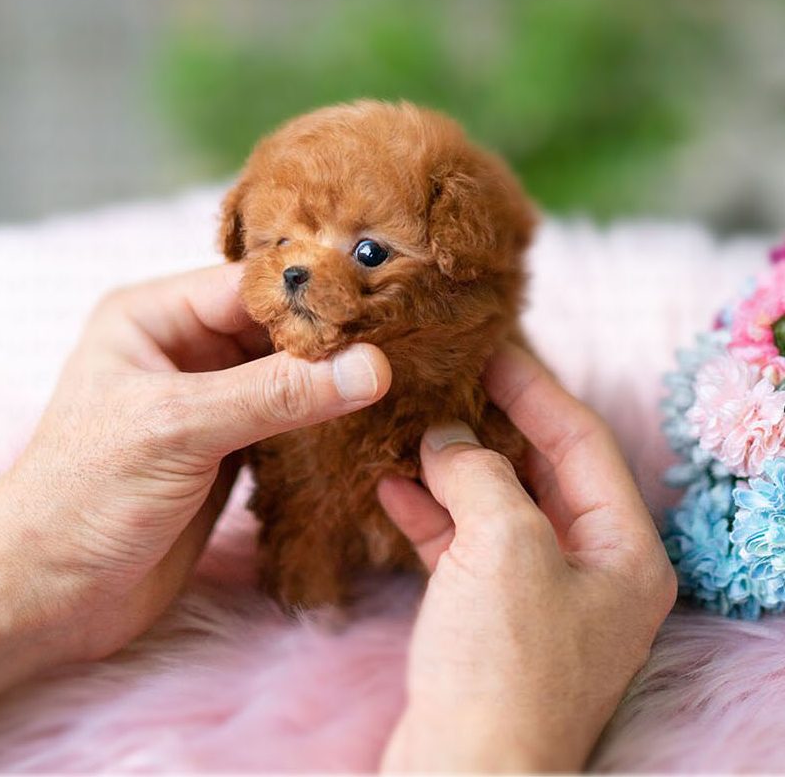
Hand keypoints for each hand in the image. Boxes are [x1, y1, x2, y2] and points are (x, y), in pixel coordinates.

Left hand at [0, 262, 391, 661]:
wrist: (50, 594)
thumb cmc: (86, 495)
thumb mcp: (179, 429)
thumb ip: (276, 394)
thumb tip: (371, 365)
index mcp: (152, 317)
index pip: (248, 286)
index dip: (313, 294)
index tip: (384, 304)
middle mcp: (181, 348)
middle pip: (273, 326)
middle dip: (330, 335)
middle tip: (405, 338)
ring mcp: (206, 400)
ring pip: (284, 372)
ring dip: (331, 378)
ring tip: (400, 372)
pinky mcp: (225, 447)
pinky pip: (285, 417)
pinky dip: (321, 418)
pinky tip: (365, 416)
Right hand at [377, 344, 675, 772]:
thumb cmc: (504, 667)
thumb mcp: (504, 545)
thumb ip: (480, 472)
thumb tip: (448, 436)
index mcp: (622, 552)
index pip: (580, 440)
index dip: (533, 386)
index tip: (489, 343)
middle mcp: (588, 570)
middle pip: (538, 469)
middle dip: (489, 422)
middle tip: (444, 375)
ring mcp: (536, 596)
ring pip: (493, 504)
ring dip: (450, 465)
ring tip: (408, 422)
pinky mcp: (487, 619)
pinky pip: (461, 544)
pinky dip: (428, 511)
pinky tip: (389, 482)